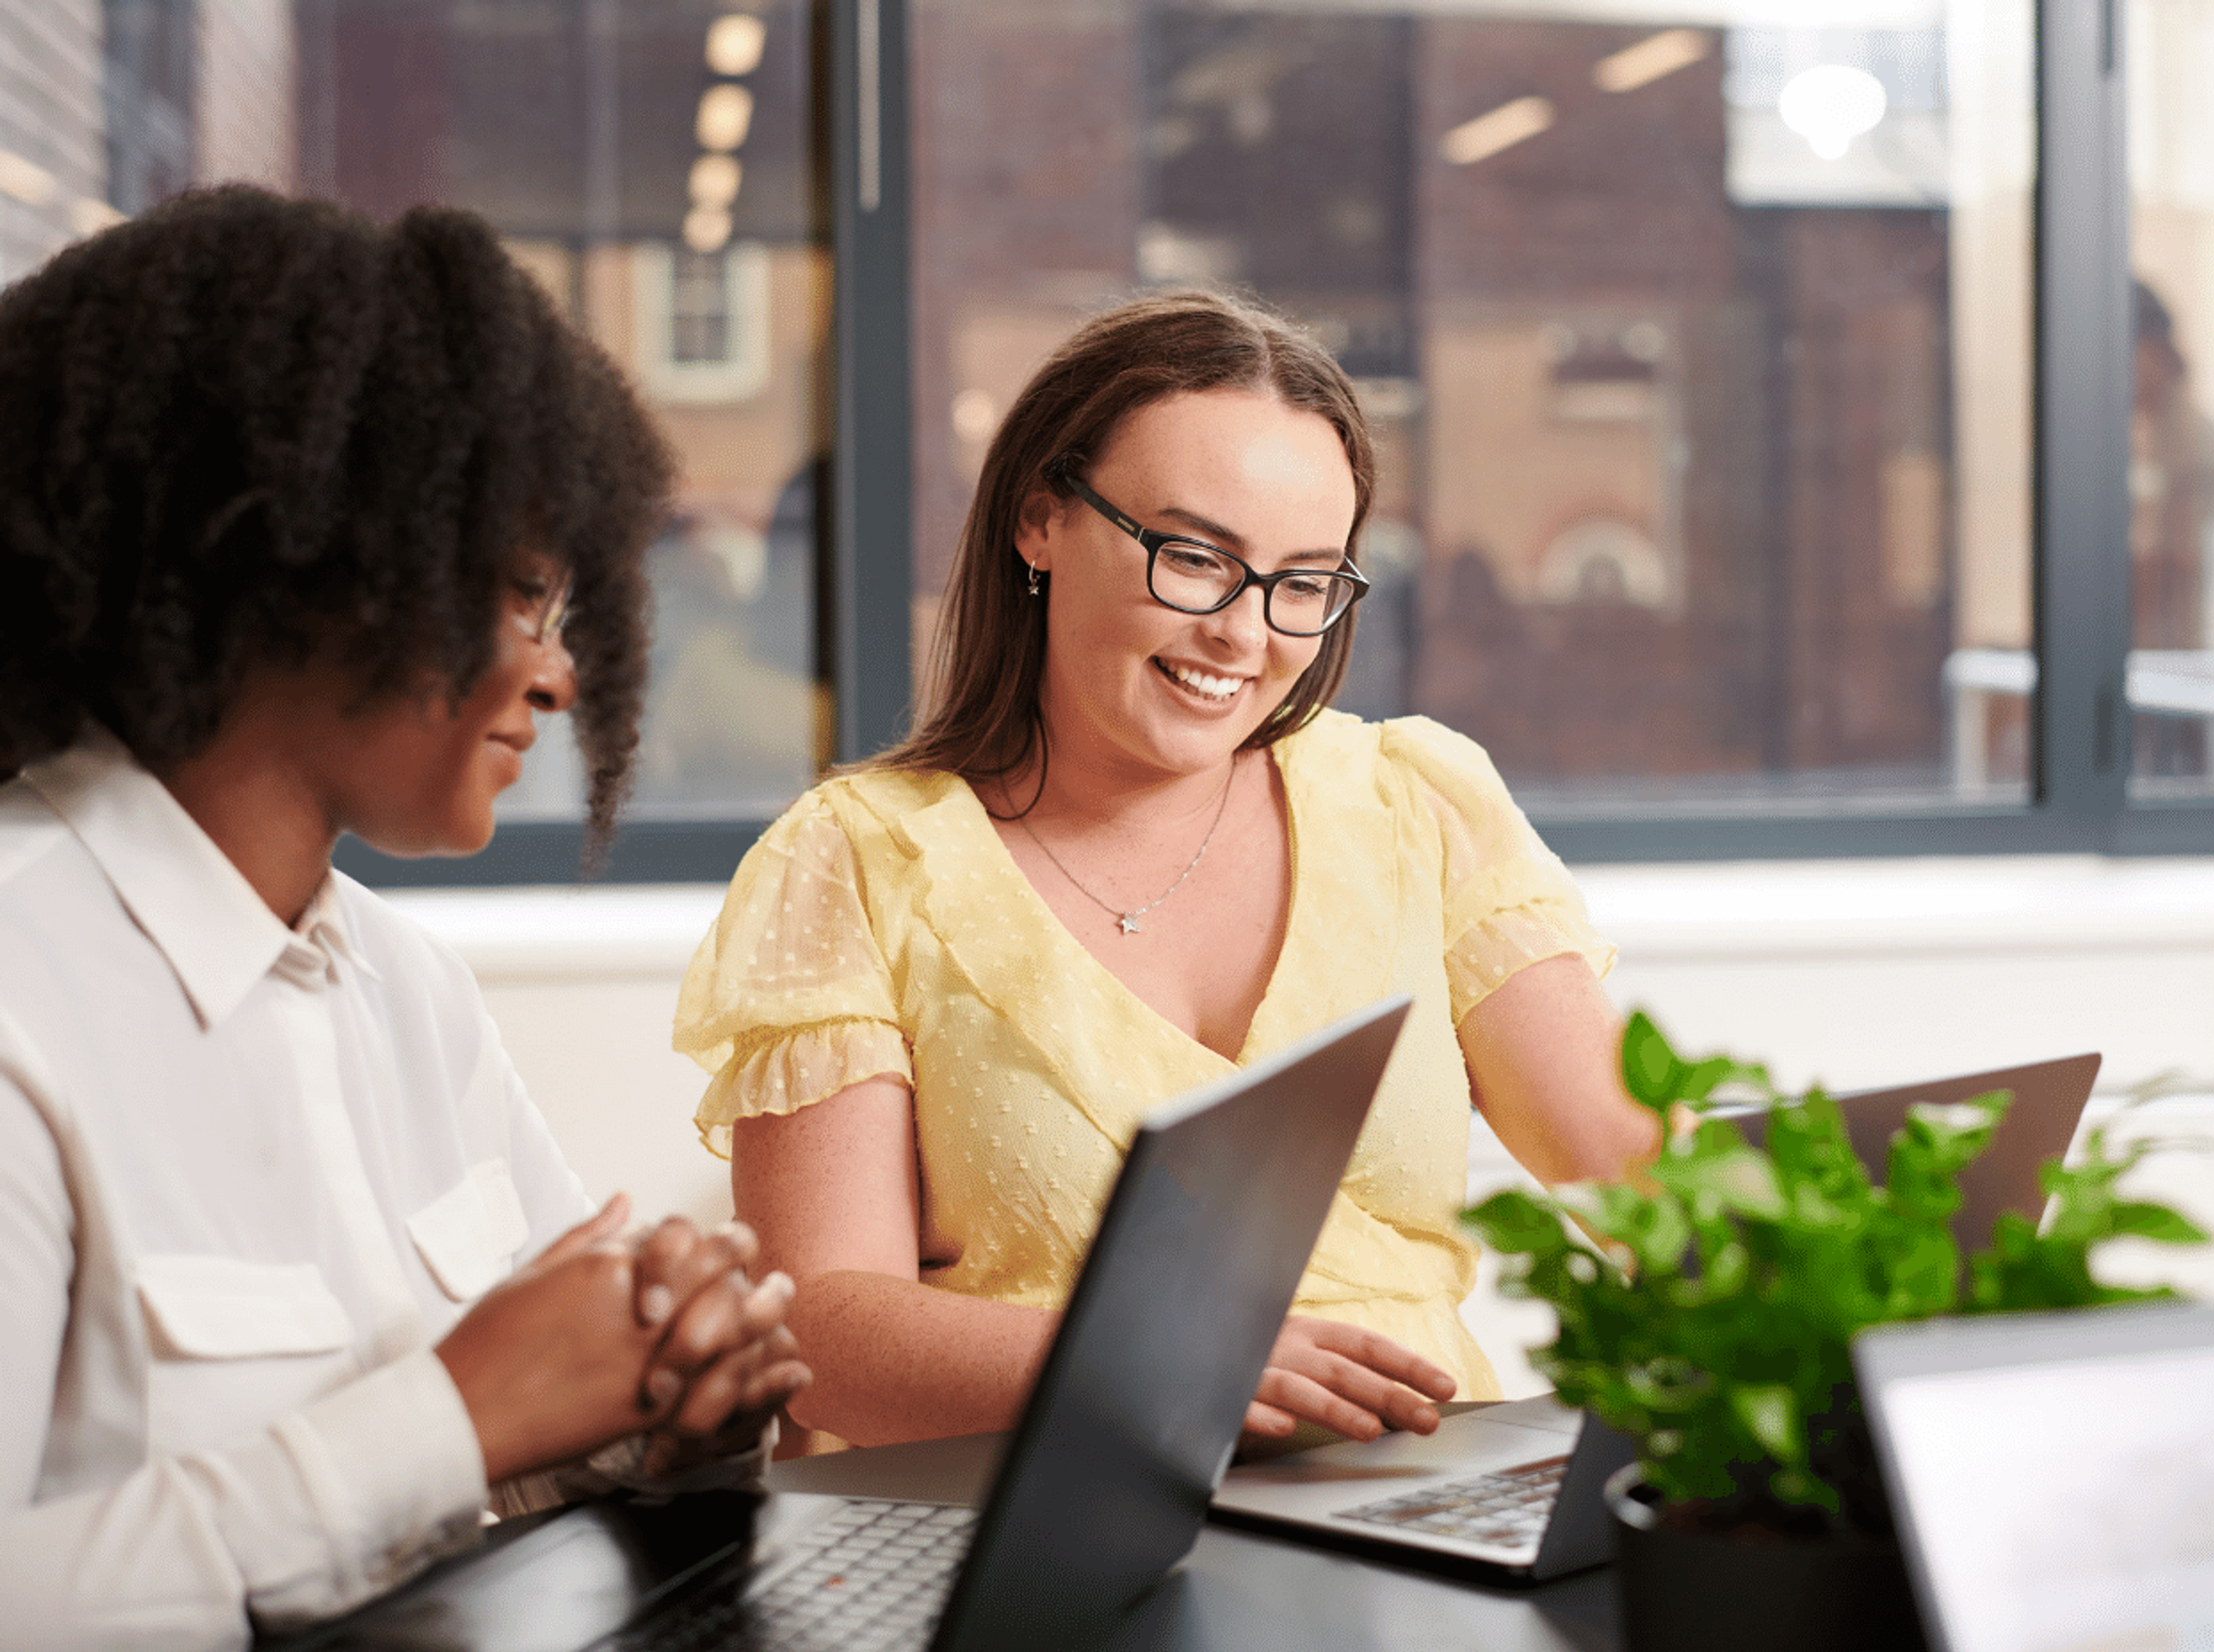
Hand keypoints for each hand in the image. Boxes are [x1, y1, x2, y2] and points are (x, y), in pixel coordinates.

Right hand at [435, 1198, 811, 1483]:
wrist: (464, 1415)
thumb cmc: (487, 1346)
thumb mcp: (533, 1276)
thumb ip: (587, 1237)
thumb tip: (624, 1200)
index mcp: (608, 1265)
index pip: (680, 1232)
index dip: (704, 1239)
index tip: (717, 1248)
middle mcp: (637, 1302)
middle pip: (718, 1263)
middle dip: (744, 1260)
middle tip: (764, 1269)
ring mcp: (649, 1353)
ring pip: (733, 1316)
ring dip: (762, 1307)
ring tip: (777, 1304)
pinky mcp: (652, 1405)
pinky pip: (721, 1379)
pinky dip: (747, 1369)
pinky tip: (762, 1365)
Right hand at [1241, 1316, 1456, 1444]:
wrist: (1192, 1343)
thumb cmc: (1257, 1358)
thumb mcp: (1301, 1356)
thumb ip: (1342, 1376)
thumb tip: (1402, 1404)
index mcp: (1309, 1333)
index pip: (1367, 1345)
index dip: (1407, 1364)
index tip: (1446, 1387)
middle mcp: (1286, 1347)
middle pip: (1343, 1370)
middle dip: (1388, 1394)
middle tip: (1427, 1420)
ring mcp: (1253, 1369)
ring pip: (1298, 1388)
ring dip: (1334, 1409)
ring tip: (1370, 1431)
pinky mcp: (1222, 1394)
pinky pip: (1240, 1405)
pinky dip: (1260, 1415)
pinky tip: (1283, 1429)